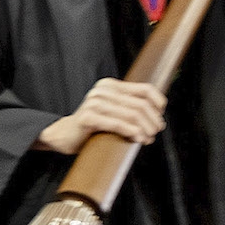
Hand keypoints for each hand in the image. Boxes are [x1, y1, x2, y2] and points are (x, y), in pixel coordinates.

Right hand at [38, 78, 166, 153]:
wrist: (63, 135)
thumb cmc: (92, 126)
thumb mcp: (112, 111)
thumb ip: (128, 107)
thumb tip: (157, 115)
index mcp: (110, 85)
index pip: (144, 89)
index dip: (158, 103)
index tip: (160, 116)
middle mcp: (102, 91)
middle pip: (140, 104)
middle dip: (152, 120)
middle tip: (155, 132)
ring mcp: (94, 103)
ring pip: (132, 115)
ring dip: (145, 129)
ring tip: (148, 138)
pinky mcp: (88, 118)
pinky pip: (117, 124)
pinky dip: (132, 132)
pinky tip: (137, 139)